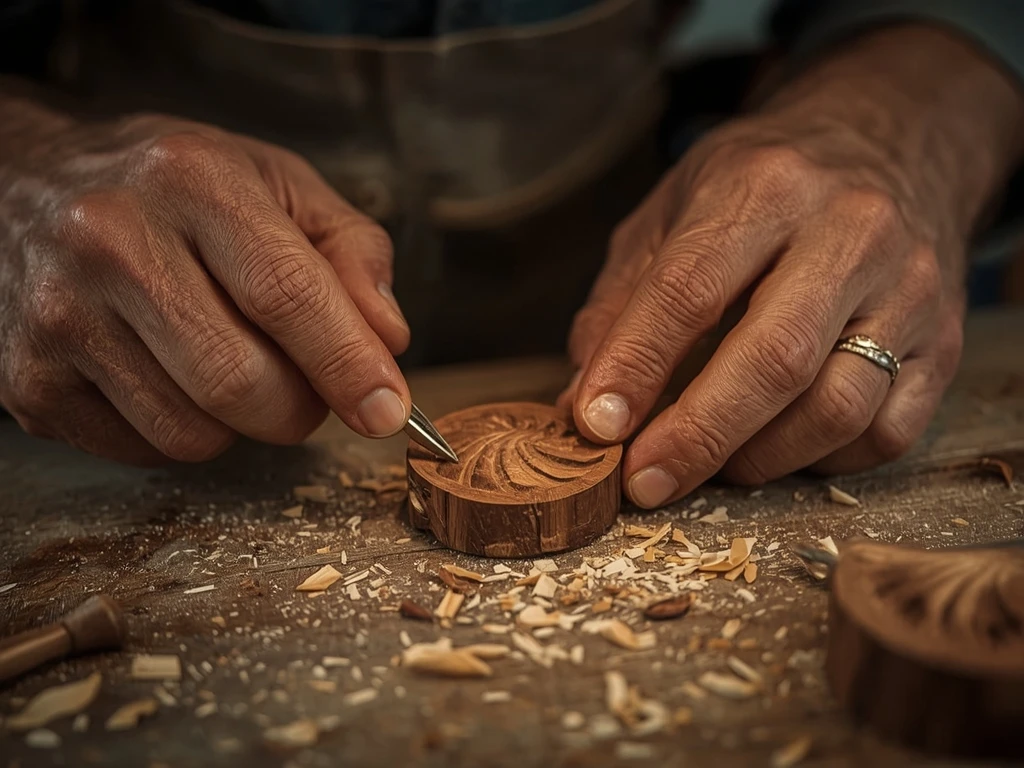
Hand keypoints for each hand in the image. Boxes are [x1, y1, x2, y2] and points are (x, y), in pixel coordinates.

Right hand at [0, 113, 410, 463]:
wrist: (24, 183)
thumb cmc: (172, 190)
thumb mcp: (277, 184)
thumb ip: (352, 252)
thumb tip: (388, 341)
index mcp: (191, 179)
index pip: (287, 294)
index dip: (349, 364)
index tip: (388, 410)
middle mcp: (111, 240)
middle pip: (240, 381)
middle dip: (301, 408)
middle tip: (308, 386)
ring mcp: (59, 315)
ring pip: (194, 433)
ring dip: (242, 424)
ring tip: (230, 363)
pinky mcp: (30, 381)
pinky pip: (146, 449)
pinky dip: (185, 431)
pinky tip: (171, 375)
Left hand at [561, 26, 1023, 506]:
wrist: (890, 144)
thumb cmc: (764, 185)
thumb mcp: (673, 210)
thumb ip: (621, 302)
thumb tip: (582, 406)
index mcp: (764, 186)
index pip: (690, 290)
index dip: (636, 366)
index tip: (596, 427)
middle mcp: (850, 231)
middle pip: (773, 360)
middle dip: (697, 436)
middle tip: (644, 483)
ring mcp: (910, 288)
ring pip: (837, 408)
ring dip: (757, 458)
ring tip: (709, 465)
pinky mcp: (947, 339)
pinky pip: (886, 431)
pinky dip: (820, 460)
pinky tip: (779, 446)